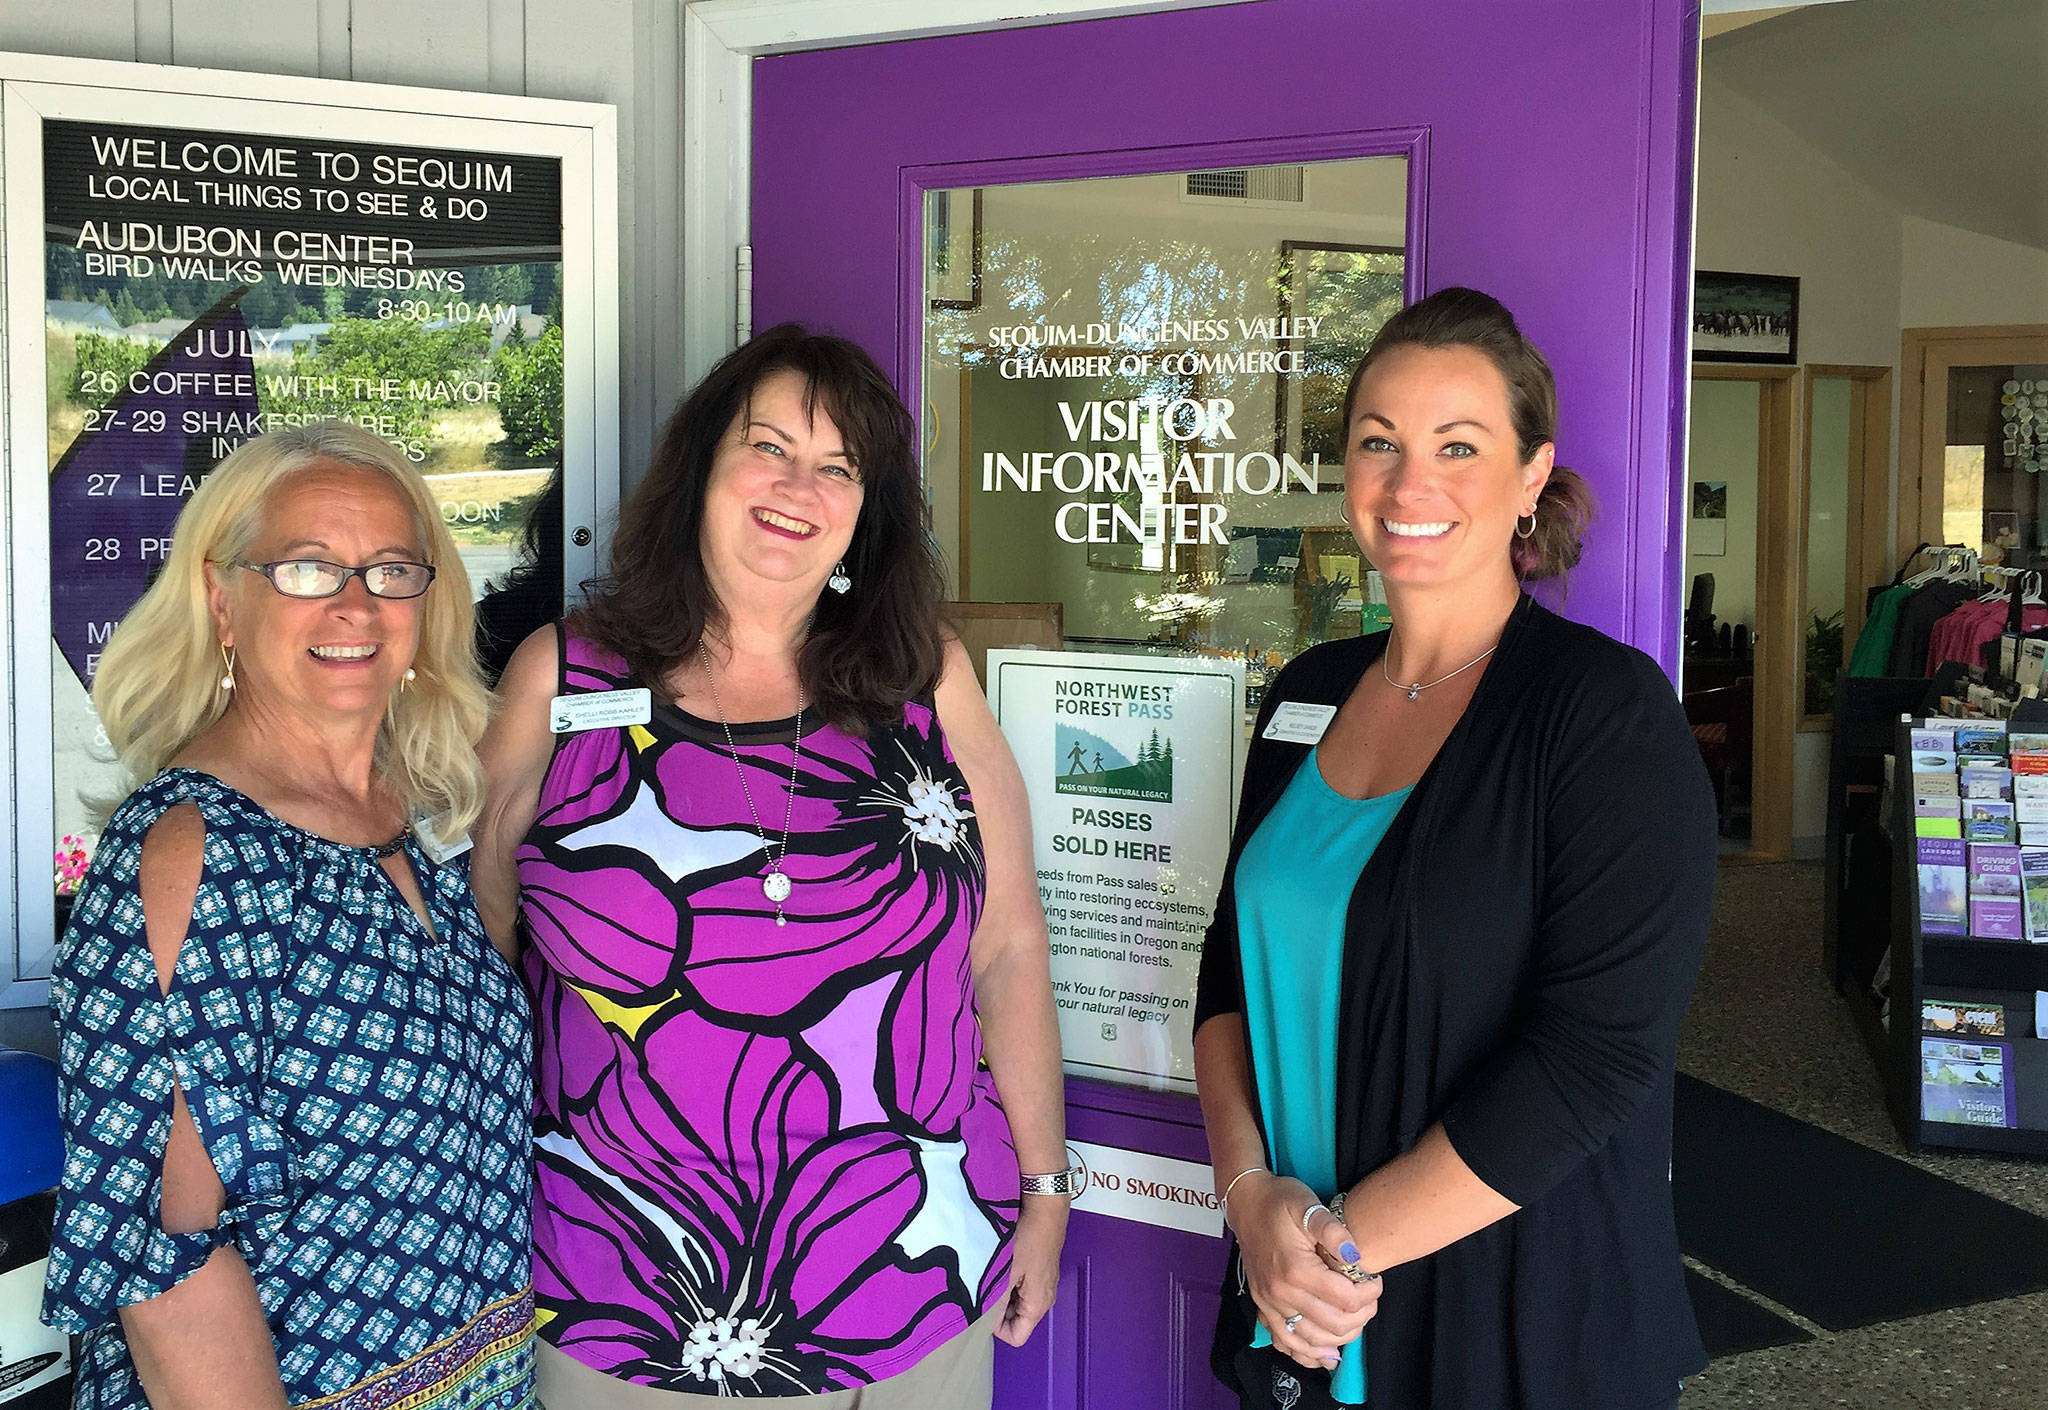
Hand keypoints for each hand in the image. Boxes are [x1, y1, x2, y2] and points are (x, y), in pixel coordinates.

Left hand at [997, 1194, 1069, 1345]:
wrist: (1045, 1206)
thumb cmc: (1030, 1236)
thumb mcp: (1007, 1272)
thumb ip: (996, 1301)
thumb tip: (983, 1320)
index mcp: (1038, 1304)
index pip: (1016, 1337)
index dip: (997, 1328)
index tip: (984, 1308)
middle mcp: (1044, 1298)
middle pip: (1016, 1320)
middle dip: (998, 1309)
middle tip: (985, 1288)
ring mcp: (1043, 1283)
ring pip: (1016, 1301)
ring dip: (1002, 1292)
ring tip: (992, 1273)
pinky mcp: (1039, 1269)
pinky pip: (1020, 1286)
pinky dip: (1009, 1279)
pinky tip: (1000, 1263)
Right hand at [1230, 1174, 1379, 1369]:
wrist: (1245, 1203)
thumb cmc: (1278, 1201)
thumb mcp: (1307, 1205)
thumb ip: (1333, 1230)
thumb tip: (1355, 1257)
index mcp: (1296, 1270)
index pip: (1345, 1299)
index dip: (1369, 1293)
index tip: (1374, 1279)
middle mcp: (1281, 1293)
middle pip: (1333, 1325)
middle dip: (1361, 1316)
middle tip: (1370, 1299)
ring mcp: (1269, 1304)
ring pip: (1311, 1341)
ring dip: (1340, 1338)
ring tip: (1355, 1322)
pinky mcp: (1263, 1307)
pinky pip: (1285, 1343)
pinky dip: (1308, 1354)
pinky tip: (1325, 1354)